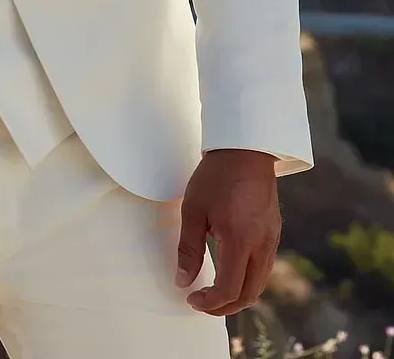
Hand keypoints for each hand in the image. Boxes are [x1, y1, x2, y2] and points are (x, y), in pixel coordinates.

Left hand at [175, 148, 279, 315]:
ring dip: (237, 296)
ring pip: (259, 285)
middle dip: (223, 306)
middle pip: (248, 295)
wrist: (244, 150)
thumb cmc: (215, 177)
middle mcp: (262, 246)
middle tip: (200, 302)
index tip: (191, 298)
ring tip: (212, 292)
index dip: (209, 302)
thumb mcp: (193, 210)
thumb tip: (182, 281)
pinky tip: (229, 273)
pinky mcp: (274, 234)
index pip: (229, 289)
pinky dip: (247, 281)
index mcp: (241, 240)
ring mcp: (272, 241)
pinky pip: (263, 269)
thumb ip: (188, 249)